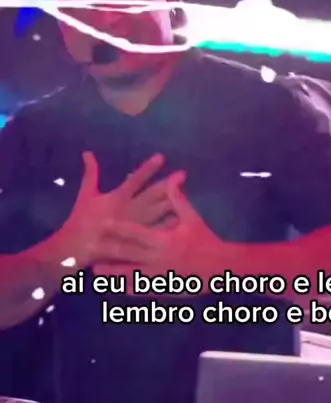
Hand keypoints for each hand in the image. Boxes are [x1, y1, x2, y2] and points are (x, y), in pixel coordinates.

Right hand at [61, 152, 185, 267]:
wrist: (72, 249)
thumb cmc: (80, 220)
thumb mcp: (86, 195)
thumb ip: (91, 173)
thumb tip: (88, 152)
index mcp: (116, 199)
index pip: (135, 180)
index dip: (148, 169)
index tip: (162, 157)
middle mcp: (126, 211)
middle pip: (150, 196)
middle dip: (166, 185)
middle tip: (183, 174)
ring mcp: (130, 227)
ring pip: (154, 214)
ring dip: (170, 204)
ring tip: (186, 194)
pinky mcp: (131, 242)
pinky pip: (151, 234)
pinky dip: (163, 227)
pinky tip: (178, 220)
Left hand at [95, 180, 223, 290]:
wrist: (220, 268)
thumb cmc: (205, 241)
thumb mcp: (192, 219)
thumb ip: (179, 201)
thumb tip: (173, 180)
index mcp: (164, 241)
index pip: (137, 234)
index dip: (119, 229)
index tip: (103, 224)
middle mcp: (158, 259)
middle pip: (128, 256)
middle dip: (109, 253)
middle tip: (90, 250)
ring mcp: (159, 276)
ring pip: (131, 275)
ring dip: (113, 274)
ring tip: (96, 272)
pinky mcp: (162, 288)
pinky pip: (142, 289)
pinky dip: (128, 287)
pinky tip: (117, 287)